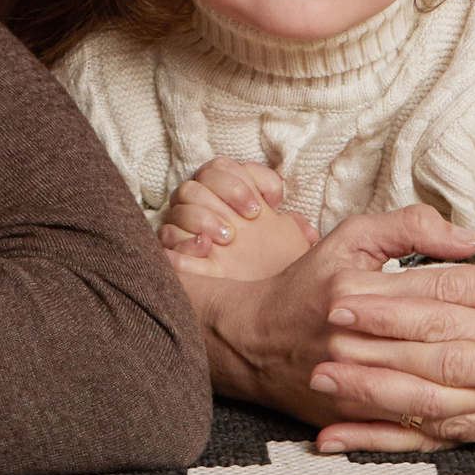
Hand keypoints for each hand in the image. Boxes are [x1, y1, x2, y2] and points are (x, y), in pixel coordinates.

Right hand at [159, 159, 319, 279]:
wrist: (259, 307)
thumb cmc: (272, 269)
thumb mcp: (289, 245)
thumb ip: (295, 228)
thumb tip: (309, 232)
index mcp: (229, 196)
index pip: (223, 167)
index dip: (241, 181)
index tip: (262, 208)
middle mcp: (205, 207)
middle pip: (200, 179)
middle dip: (225, 193)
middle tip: (247, 219)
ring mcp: (187, 229)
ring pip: (180, 202)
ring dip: (204, 216)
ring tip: (227, 238)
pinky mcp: (174, 253)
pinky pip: (165, 236)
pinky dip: (184, 241)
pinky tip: (205, 249)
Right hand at [182, 205, 474, 438]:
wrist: (247, 343)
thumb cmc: (307, 284)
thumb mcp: (348, 238)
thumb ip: (407, 226)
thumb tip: (470, 237)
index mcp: (363, 291)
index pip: (445, 289)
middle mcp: (361, 341)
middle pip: (448, 351)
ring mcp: (360, 386)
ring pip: (442, 400)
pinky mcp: (362, 420)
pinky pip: (427, 432)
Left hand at [312, 255, 474, 453]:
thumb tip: (440, 255)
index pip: (446, 307)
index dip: (392, 304)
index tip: (342, 297)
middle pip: (434, 358)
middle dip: (375, 352)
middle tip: (321, 344)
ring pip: (434, 405)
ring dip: (375, 400)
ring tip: (325, 390)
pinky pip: (442, 440)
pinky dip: (393, 442)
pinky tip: (348, 441)